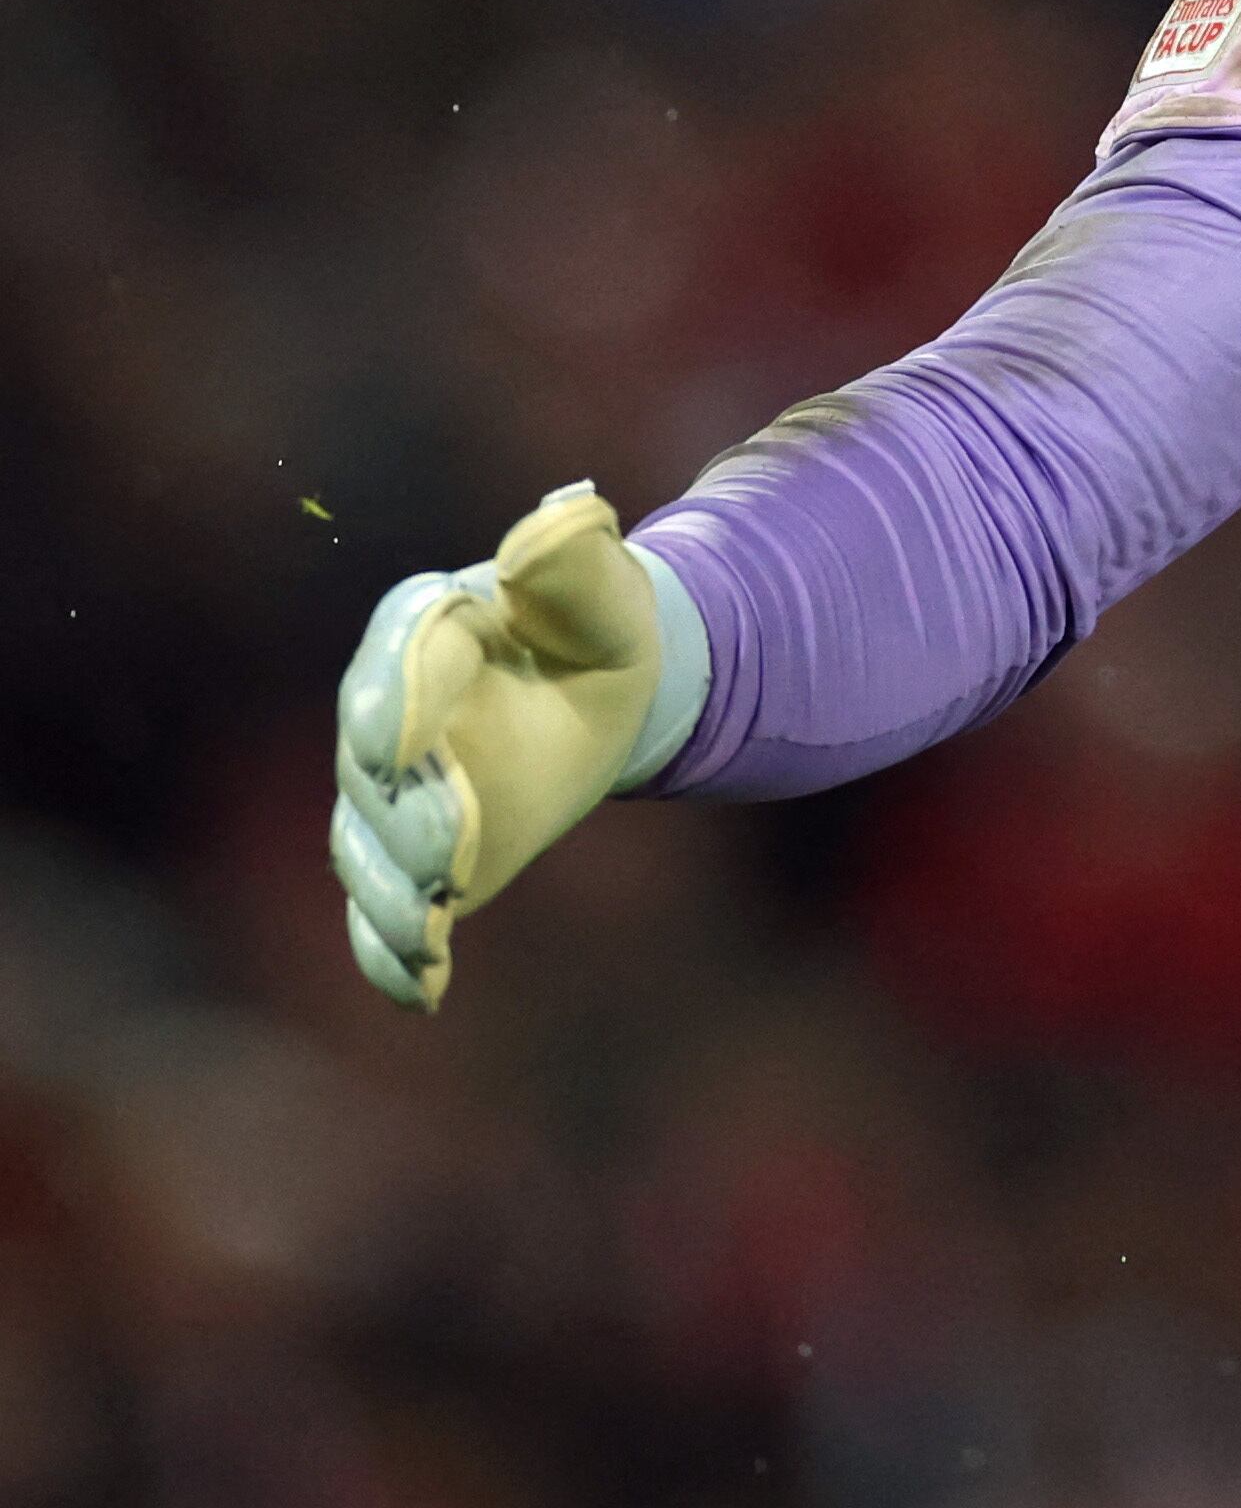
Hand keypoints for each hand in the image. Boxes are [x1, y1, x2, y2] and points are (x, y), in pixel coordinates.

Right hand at [329, 484, 690, 1008]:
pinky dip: (393, 956)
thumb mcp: (604, 589)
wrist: (595, 687)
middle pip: (377, 772)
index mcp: (426, 628)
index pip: (402, 659)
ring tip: (430, 925)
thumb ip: (576, 557)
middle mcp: (386, 715)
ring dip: (393, 895)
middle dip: (405, 814)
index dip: (396, 700)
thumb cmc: (593, 626)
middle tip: (442, 852)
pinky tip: (425, 990)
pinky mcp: (414, 859)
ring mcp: (391, 794)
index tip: (398, 738)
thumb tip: (563, 518)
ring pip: (369, 849)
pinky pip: (385, 913)